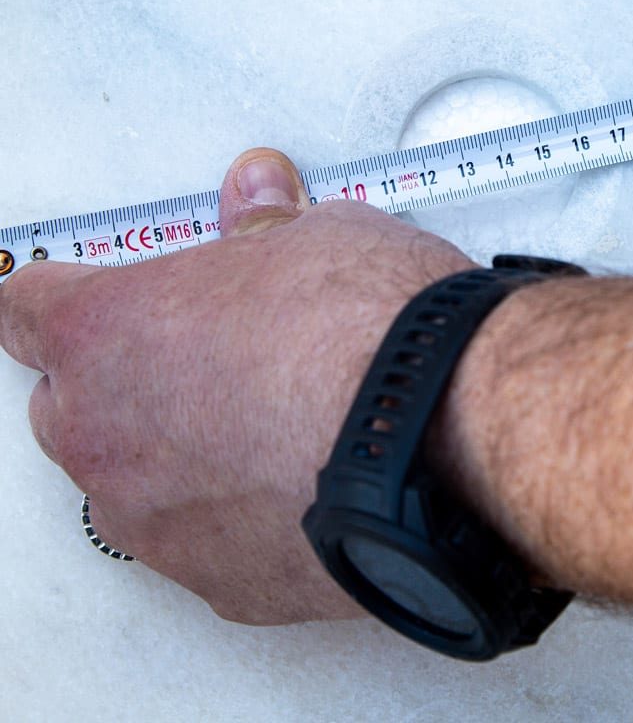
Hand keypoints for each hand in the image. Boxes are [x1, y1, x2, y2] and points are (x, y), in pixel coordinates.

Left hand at [0, 148, 473, 623]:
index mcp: (111, 333)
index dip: (62, 296)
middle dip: (128, 379)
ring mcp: (157, 522)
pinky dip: (238, 511)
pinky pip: (203, 539)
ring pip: (133, 482)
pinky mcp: (220, 581)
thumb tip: (259, 194)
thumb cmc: (374, 335)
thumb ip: (266, 225)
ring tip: (274, 420)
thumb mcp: (321, 237)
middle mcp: (108, 436)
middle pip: (71, 403)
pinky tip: (305, 477)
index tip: (84, 298)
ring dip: (180, 453)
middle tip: (215, 354)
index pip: (27, 306)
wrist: (447, 436)